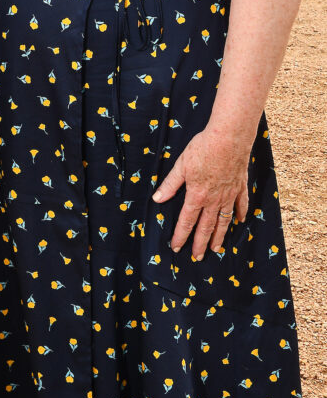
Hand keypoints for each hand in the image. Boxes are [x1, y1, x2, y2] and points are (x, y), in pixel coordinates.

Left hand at [152, 128, 248, 259]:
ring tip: (217, 248)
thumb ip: (170, 184)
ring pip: (224, 221)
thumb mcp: (181, 166)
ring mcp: (229, 195)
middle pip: (207, 226)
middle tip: (198, 257)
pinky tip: (239, 221)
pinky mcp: (240, 186)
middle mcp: (214, 200)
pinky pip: (240, 205)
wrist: (229, 139)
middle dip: (201, 243)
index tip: (177, 247)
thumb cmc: (202, 149)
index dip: (181, 235)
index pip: (187, 220)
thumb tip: (157, 199)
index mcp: (197, 195)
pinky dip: (239, 214)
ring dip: (220, 236)